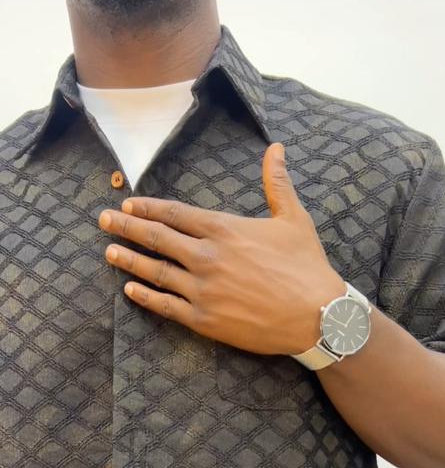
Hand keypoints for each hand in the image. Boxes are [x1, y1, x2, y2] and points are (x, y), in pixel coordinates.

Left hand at [98, 142, 344, 355]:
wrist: (318, 316)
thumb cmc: (307, 266)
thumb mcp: (293, 218)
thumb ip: (277, 183)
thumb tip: (276, 148)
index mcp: (224, 229)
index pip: (175, 213)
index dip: (148, 207)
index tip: (128, 202)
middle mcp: (207, 257)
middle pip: (157, 237)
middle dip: (127, 226)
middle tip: (104, 220)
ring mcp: (203, 289)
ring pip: (155, 271)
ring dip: (129, 260)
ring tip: (109, 252)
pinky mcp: (205, 319)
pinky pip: (166, 305)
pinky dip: (145, 296)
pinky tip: (130, 290)